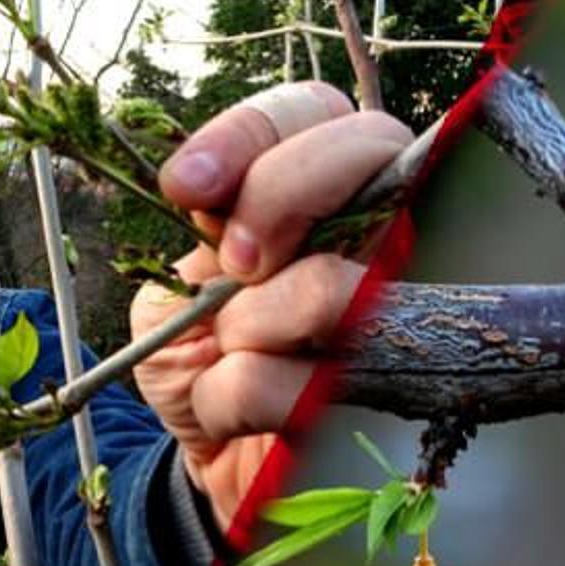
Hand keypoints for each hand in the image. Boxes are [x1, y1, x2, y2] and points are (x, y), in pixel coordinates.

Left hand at [129, 82, 413, 531]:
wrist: (210, 455)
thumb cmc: (198, 356)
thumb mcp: (170, 286)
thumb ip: (200, 238)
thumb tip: (225, 216)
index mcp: (315, 193)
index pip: (314, 110)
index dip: (249, 133)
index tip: (188, 189)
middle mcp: (373, 230)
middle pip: (368, 144)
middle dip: (276, 196)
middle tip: (233, 263)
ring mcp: (394, 304)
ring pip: (331, 282)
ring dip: (245, 327)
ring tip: (230, 351)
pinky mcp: (384, 392)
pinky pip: (295, 382)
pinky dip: (234, 400)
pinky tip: (237, 415)